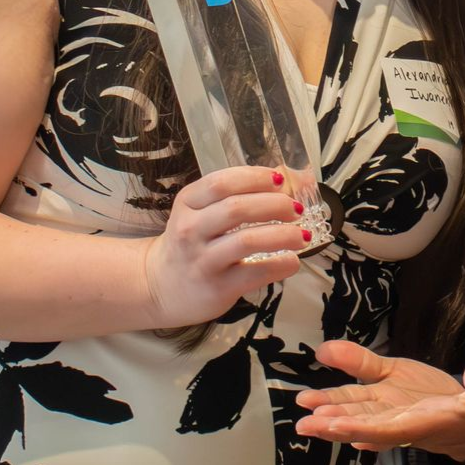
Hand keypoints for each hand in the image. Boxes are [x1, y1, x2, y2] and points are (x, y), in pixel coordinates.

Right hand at [140, 166, 307, 327]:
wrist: (161, 287)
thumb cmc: (191, 242)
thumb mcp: (202, 213)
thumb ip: (238, 194)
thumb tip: (288, 177)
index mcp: (188, 203)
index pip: (222, 182)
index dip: (256, 178)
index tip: (280, 179)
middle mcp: (191, 230)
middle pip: (237, 208)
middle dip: (275, 204)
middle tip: (296, 209)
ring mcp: (203, 260)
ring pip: (247, 240)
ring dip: (283, 235)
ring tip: (302, 235)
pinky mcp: (218, 287)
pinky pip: (256, 272)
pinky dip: (281, 265)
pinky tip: (292, 261)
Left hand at [295, 340, 464, 461]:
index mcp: (438, 423)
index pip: (395, 430)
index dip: (364, 428)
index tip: (335, 426)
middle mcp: (418, 425)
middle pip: (372, 428)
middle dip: (338, 426)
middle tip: (304, 424)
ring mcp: (412, 416)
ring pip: (370, 417)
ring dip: (339, 415)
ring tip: (306, 412)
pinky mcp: (412, 405)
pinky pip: (379, 408)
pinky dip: (355, 408)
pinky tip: (331, 411)